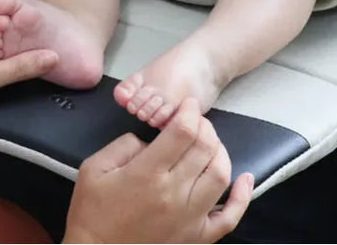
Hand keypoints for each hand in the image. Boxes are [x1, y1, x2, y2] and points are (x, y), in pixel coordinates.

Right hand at [63, 98, 252, 243]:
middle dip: (204, 126)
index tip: (186, 105)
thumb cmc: (92, 213)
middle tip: (195, 121)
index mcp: (148, 174)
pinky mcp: (197, 238)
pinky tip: (244, 179)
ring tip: (209, 144)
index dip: (189, 110)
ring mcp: (189, 218)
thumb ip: (125, 144)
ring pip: (221, 174)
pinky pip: (229, 217)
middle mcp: (174, 194)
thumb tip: (152, 138)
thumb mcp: (94, 168)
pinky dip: (242, 197)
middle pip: (205, 147)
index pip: (183, 131)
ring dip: (220, 151)